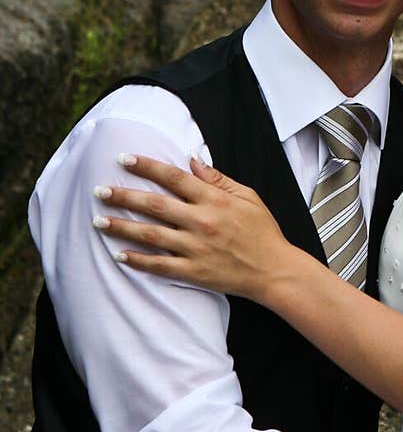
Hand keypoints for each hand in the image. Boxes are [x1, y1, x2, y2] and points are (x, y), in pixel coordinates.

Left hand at [92, 155, 288, 301]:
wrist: (275, 270)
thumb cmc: (263, 232)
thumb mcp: (247, 196)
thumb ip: (217, 179)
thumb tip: (192, 160)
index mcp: (214, 200)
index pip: (174, 177)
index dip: (147, 167)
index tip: (124, 159)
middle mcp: (202, 222)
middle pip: (154, 204)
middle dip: (123, 196)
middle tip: (99, 190)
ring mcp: (196, 248)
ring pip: (151, 235)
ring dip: (121, 226)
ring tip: (98, 220)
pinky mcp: (194, 271)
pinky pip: (160, 265)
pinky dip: (138, 260)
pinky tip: (119, 254)